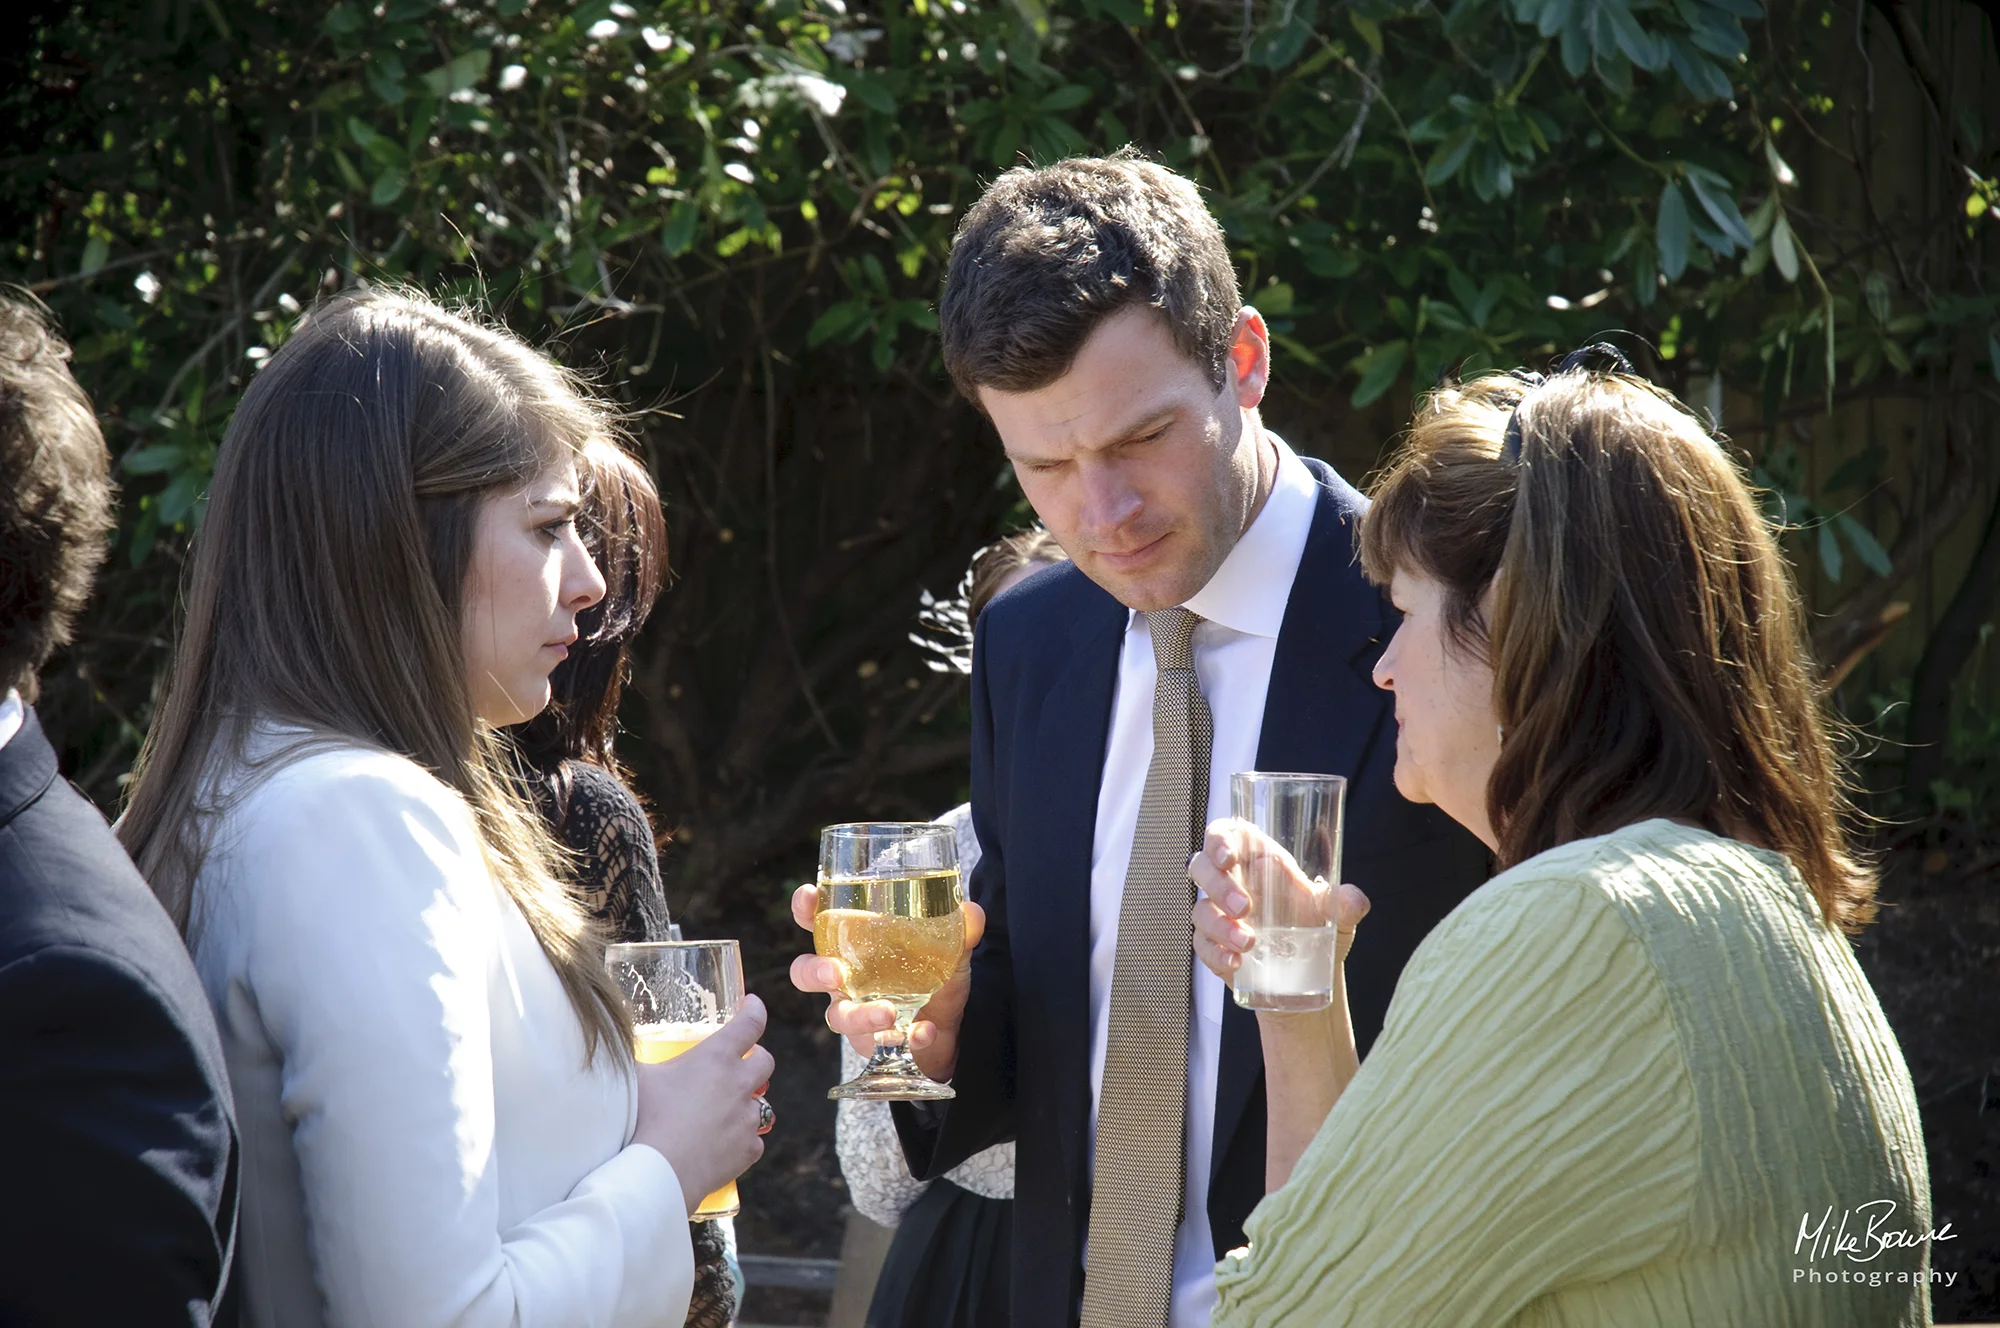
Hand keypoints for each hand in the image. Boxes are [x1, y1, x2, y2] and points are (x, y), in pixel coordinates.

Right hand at [631, 996, 775, 1215]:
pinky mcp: (747, 1150)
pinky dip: (742, 1139)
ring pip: (762, 1103)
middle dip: (756, 1058)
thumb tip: (613, 1050)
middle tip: (740, 1063)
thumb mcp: (635, 1078)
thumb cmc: (642, 1119)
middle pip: (765, 1061)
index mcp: (716, 1057)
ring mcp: (746, 1118)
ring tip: (723, 1111)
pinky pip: (754, 1140)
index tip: (752, 1005)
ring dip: (746, 1103)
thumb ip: (634, 1059)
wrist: (658, 1172)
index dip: (754, 1010)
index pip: (750, 1023)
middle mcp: (739, 1084)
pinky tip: (722, 1144)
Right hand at [787, 883, 985, 1082]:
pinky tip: (924, 1032)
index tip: (808, 896)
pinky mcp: (873, 1043)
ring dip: (860, 1015)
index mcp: (854, 946)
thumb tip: (971, 912)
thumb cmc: (936, 978)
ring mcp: (855, 1012)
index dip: (806, 909)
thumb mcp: (951, 951)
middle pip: (805, 973)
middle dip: (813, 972)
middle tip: (835, 974)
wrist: (953, 1031)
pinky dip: (905, 1038)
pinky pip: (879, 1044)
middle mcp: (845, 978)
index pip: (818, 922)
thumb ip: (960, 931)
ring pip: (838, 1016)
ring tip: (888, 1013)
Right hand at [1188, 818, 1369, 985]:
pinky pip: (1202, 945)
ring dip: (1220, 925)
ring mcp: (1220, 915)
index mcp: (1258, 861)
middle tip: (1244, 907)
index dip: (1218, 840)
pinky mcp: (1214, 946)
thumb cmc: (1316, 931)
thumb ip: (1345, 904)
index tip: (1228, 857)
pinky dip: (1216, 953)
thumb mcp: (1336, 914)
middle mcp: (1234, 884)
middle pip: (1203, 868)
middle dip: (1218, 884)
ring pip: (1201, 909)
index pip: (1225, 835)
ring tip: (1249, 943)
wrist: (1309, 978)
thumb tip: (1354, 900)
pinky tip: (1236, 962)